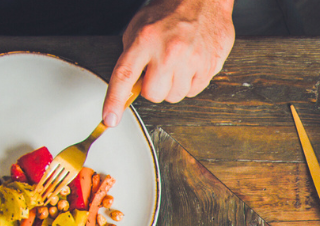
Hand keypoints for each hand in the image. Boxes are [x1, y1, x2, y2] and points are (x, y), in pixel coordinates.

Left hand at [106, 0, 234, 125]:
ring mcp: (191, 60)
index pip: (125, 76)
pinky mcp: (209, 66)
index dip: (115, 101)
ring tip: (176, 65)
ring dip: (172, 86)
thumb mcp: (139, 28)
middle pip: (153, 94)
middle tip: (158, 70)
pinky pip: (194, 91)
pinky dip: (190, 83)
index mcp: (145, 40)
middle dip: (153, 87)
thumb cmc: (169, 13)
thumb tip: (128, 87)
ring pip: (175, 96)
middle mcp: (168, 52)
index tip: (110, 119)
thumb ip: (132, 58)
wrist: (202, 0)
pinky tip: (190, 65)